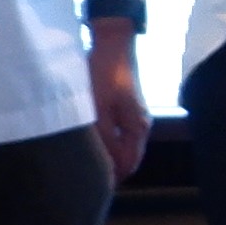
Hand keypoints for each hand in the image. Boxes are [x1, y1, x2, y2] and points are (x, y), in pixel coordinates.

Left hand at [83, 31, 151, 181]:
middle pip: (127, 156)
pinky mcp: (128, 106)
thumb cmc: (104, 74)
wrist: (113, 41)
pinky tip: (91, 137)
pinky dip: (108, 138)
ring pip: (122, 143)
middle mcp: (142, 124)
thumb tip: (105, 166)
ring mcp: (136, 114)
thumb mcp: (99, 110)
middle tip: (84, 172)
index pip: (128, 164)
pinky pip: (119, 131)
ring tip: (85, 156)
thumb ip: (104, 140)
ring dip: (107, 152)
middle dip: (109, 166)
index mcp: (138, 128)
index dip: (111, 177)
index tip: (90, 184)